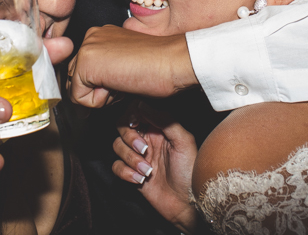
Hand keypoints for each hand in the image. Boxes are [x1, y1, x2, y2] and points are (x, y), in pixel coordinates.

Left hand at [67, 25, 198, 107]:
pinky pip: (79, 99)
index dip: (101, 86)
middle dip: (98, 91)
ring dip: (100, 96)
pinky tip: (120, 85)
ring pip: (76, 90)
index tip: (124, 78)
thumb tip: (82, 101)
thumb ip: (103, 75)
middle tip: (125, 82)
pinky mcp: (86, 62)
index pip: (81, 71)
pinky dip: (100, 101)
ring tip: (124, 81)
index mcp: (100, 35)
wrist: (174, 61)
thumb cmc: (160, 66)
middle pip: (75, 80)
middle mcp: (91, 37)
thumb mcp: (125, 67)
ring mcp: (87, 48)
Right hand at [113, 101, 198, 233]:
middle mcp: (147, 139)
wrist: (187, 203)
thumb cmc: (191, 171)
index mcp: (159, 128)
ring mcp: (138, 157)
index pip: (136, 112)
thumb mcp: (183, 141)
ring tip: (147, 170)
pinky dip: (126, 173)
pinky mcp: (132, 173)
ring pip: (117, 146)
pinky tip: (140, 180)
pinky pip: (116, 167)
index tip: (136, 123)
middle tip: (144, 150)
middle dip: (130, 138)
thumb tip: (141, 104)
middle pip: (122, 127)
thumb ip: (164, 120)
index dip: (132, 115)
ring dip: (130, 159)